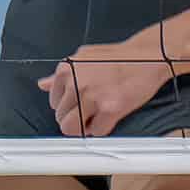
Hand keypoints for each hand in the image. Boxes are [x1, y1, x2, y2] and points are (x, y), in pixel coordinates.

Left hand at [37, 36, 176, 137]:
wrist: (146, 57)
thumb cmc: (116, 57)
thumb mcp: (83, 57)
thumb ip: (62, 74)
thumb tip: (43, 84)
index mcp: (66, 69)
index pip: (54, 102)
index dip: (67, 107)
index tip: (77, 106)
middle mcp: (76, 82)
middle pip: (62, 118)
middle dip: (74, 119)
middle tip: (90, 112)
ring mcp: (92, 96)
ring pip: (74, 128)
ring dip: (85, 128)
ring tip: (97, 116)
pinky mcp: (110, 109)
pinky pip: (96, 132)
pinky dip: (102, 129)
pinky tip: (109, 117)